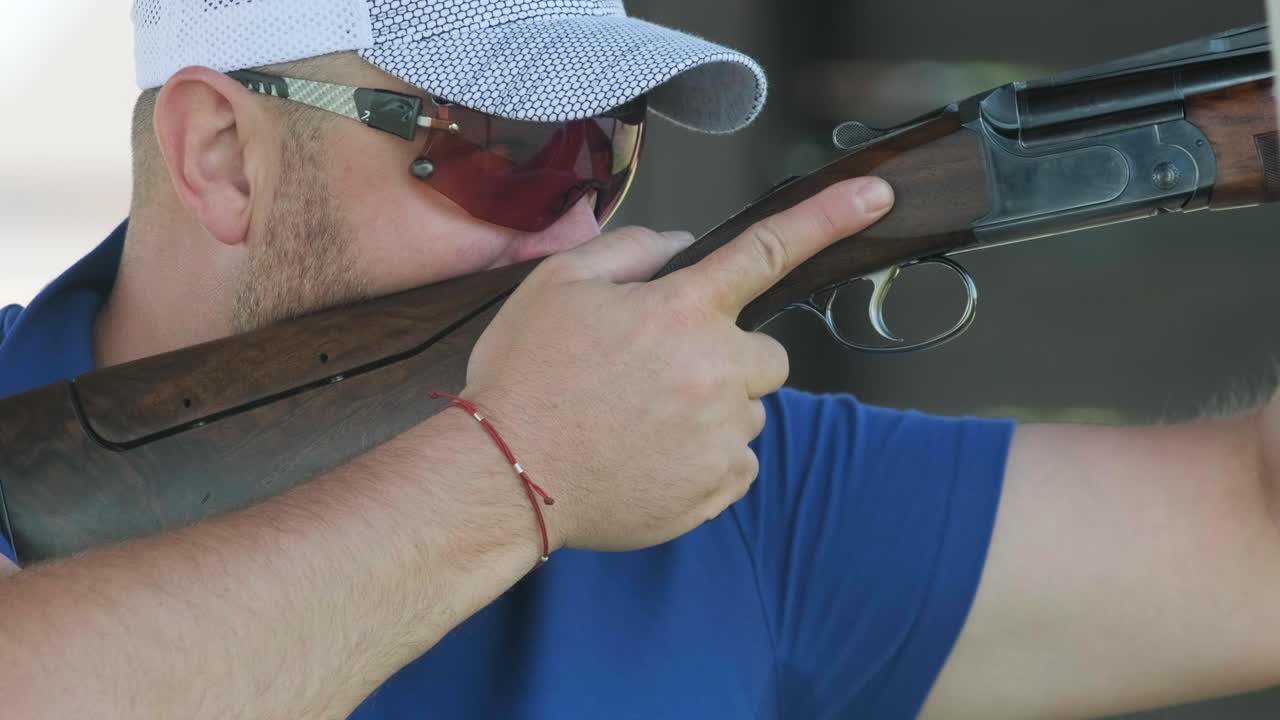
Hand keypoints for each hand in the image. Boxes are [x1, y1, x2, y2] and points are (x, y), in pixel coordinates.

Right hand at [463, 177, 895, 552]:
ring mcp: (721, 435)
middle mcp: (716, 371)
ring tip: (639, 423)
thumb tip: (680, 247)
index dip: (827, 217)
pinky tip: (649, 456)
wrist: (504, 478)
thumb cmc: (526, 378)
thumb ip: (630, 250)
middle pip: (767, 357)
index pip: (766, 250)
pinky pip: (736, 464)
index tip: (876, 197)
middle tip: (664, 375)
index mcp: (681, 311)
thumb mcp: (557, 285)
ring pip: (746, 412)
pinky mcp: (716, 488)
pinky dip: (705, 460)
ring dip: (711, 411)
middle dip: (730, 360)